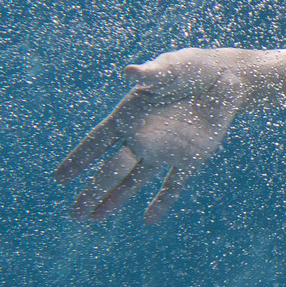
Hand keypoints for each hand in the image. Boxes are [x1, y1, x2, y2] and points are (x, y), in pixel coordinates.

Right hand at [52, 49, 254, 222]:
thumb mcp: (170, 67)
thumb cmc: (191, 67)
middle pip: (111, 169)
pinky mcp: (190, 158)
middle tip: (75, 214)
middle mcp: (142, 136)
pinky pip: (173, 185)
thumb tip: (130, 71)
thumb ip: (151, 74)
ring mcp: (165, 150)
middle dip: (93, 191)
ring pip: (135, 181)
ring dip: (117, 199)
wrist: (225, 78)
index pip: (97, 142)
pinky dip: (163, 202)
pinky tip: (149, 219)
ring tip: (96, 218)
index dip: (78, 160)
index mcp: (130, 115)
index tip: (60, 179)